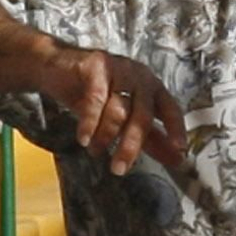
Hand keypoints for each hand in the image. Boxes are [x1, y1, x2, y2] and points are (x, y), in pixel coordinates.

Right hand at [41, 47, 186, 174]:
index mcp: (152, 88)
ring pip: (119, 110)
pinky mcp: (96, 66)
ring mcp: (119, 69)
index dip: (176, 129)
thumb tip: (178, 160)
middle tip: (119, 169)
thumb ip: (150, 139)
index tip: (180, 151)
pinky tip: (84, 138)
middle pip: (143, 116)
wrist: (55, 67)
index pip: (171, 109)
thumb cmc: (93, 93)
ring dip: (105, 136)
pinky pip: (96, 100)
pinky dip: (89, 123)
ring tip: (95, 150)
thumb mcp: (122, 118)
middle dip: (131, 146)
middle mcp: (140, 77)